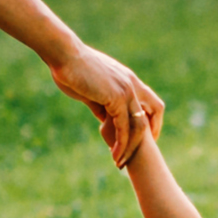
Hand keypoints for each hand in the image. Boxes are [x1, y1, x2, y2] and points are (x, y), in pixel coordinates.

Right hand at [48, 40, 162, 165]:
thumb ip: (101, 105)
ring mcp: (126, 90)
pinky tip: (114, 154)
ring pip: (139, 125)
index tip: (144, 137)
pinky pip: (123, 127)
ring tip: (120, 162)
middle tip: (137, 154)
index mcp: (128, 79)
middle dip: (148, 136)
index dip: (152, 120)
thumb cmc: (72, 69)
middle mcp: (132, 84)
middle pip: (153, 113)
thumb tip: (104, 120)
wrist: (64, 55)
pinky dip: (121, 143)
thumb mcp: (91, 90)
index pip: (151, 102)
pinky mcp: (116, 98)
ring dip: (131, 146)